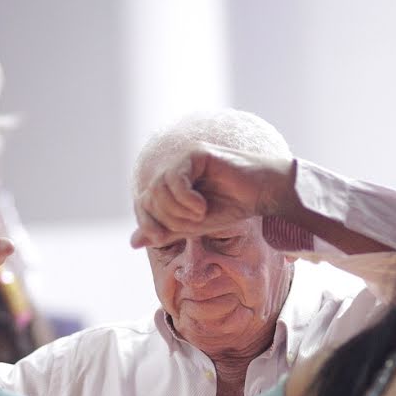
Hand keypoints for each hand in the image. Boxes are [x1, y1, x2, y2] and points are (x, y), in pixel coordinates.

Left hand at [130, 142, 293, 247]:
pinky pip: (174, 179)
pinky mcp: (195, 153)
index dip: (147, 223)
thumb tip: (132, 242)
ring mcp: (183, 158)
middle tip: (195, 223)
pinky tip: (202, 206)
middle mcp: (173, 168)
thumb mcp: (192, 227)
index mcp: (170, 184)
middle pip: (149, 198)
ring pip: (159, 189)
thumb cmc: (232, 208)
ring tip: (201, 214)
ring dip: (178, 210)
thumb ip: (164, 231)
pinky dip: (185, 199)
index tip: (161, 238)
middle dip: (169, 219)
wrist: (263, 195)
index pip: (142, 203)